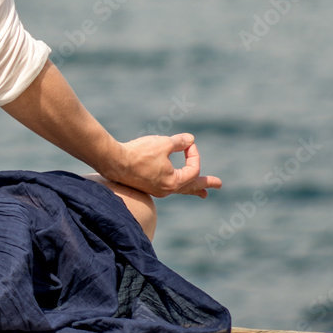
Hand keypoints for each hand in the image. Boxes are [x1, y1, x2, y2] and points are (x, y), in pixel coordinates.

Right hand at [106, 133, 221, 198]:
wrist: (113, 161)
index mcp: (174, 182)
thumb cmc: (139, 153)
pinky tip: (174, 182)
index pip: (192, 169)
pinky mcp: (147, 185)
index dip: (193, 154)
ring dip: (191, 187)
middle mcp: (167, 190)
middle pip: (191, 186)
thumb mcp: (162, 144)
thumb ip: (179, 142)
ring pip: (179, 188)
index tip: (188, 143)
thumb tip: (190, 140)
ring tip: (203, 193)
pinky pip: (168, 186)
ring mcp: (157, 189)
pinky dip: (177, 184)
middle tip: (219, 184)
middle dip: (204, 183)